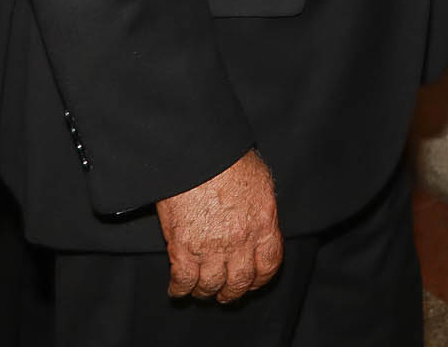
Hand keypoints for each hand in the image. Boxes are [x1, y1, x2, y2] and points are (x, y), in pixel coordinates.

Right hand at [155, 149, 281, 302]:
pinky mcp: (183, 248)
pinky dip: (179, 289)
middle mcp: (241, 241)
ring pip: (211, 286)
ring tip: (201, 290)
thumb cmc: (228, 158)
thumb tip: (257, 217)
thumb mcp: (259, 180)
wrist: (198, 154)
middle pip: (240, 282)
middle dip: (233, 292)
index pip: (269, 265)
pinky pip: (183, 280)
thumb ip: (260, 206)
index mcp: (264, 223)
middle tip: (225, 294)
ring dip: (206, 292)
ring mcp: (211, 248)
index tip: (253, 282)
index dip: (261, 278)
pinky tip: (177, 289)